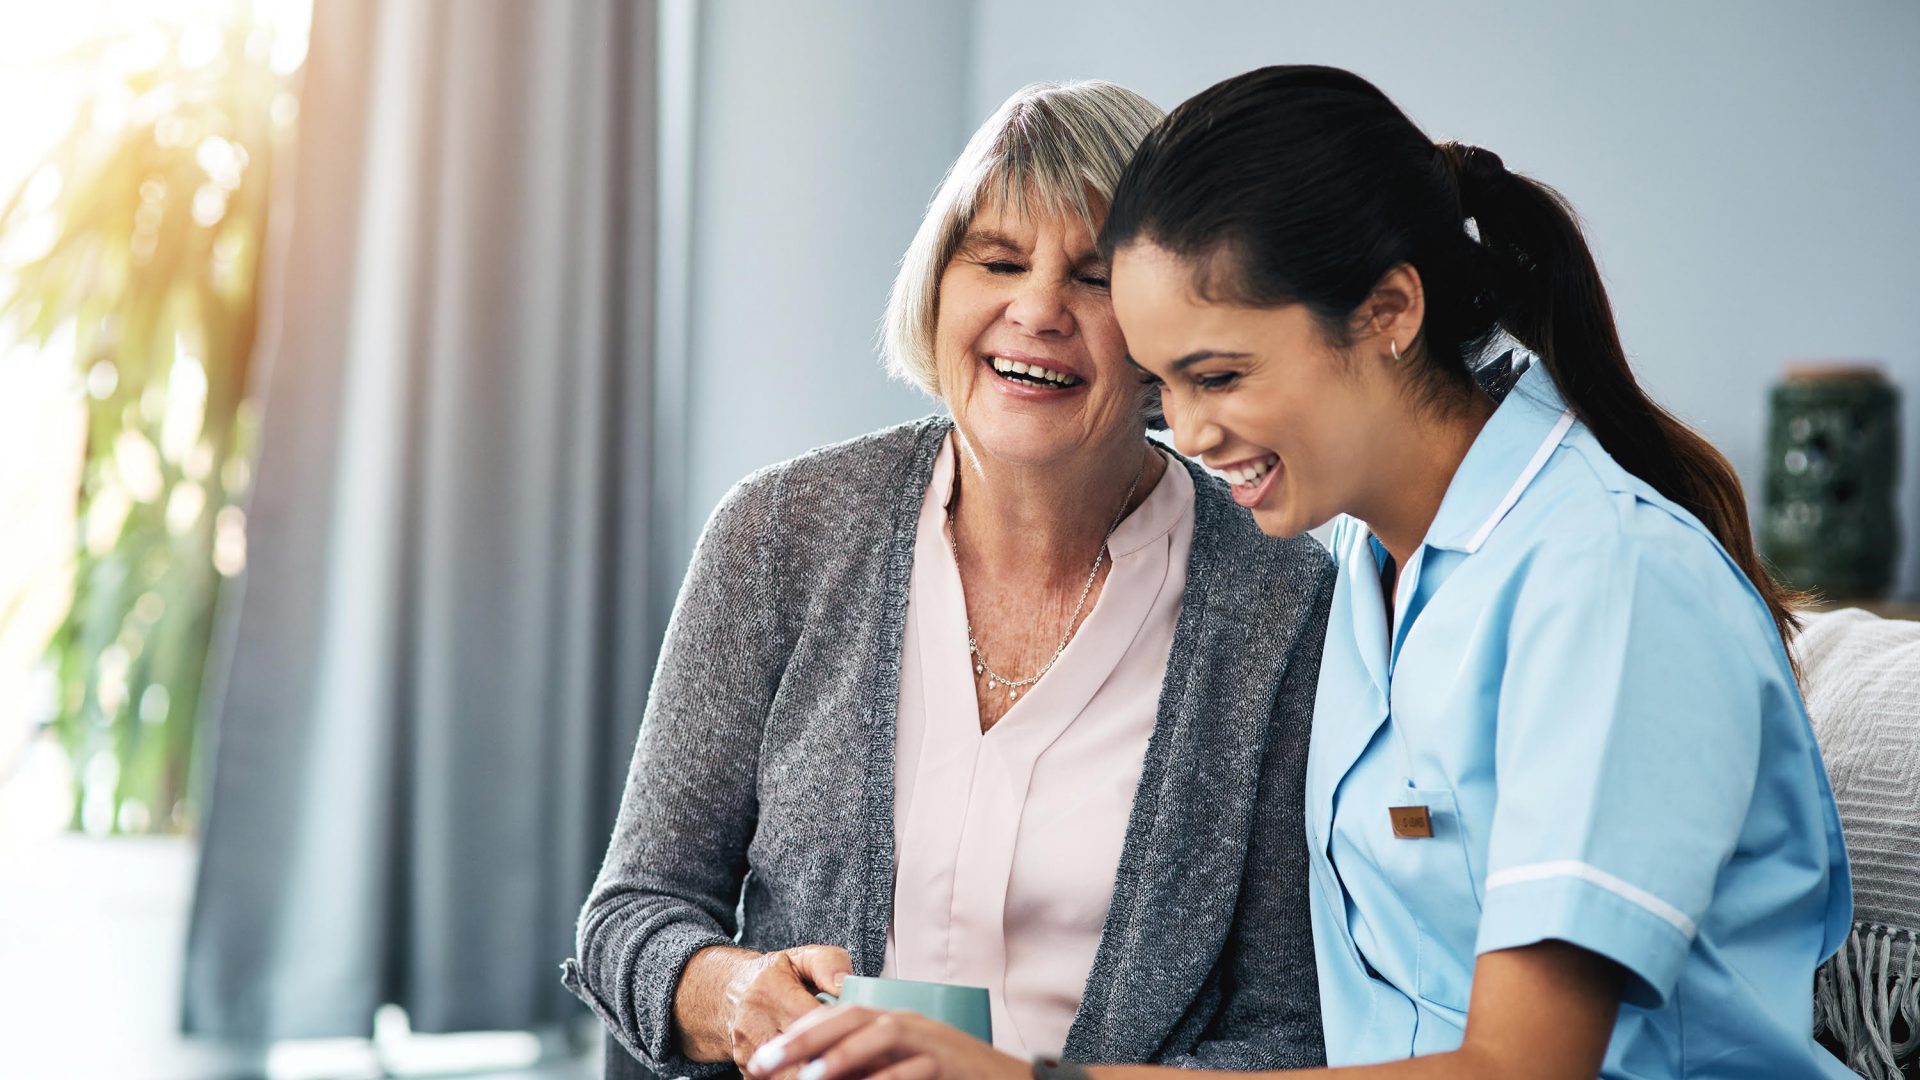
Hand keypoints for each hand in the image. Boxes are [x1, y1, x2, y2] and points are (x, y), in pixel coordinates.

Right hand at [679, 944, 852, 1072]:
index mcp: (771, 991)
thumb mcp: (802, 958)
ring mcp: (748, 1052)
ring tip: (849, 1070)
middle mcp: (754, 1024)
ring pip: (791, 1075)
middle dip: (833, 1061)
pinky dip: (807, 1078)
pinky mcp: (748, 1072)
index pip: (811, 1019)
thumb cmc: (776, 977)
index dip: (840, 1032)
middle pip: (802, 1055)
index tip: (865, 1038)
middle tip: (865, 1063)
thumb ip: (829, 964)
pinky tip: (824, 1071)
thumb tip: (845, 984)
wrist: (730, 995)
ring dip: (820, 1073)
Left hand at [745, 1004, 1027, 1079]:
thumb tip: (817, 1077)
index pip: (836, 1016)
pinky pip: (912, 1065)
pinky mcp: (946, 1061)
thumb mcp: (899, 1069)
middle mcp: (906, 1022)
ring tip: (807, 1079)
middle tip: (764, 1062)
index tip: (761, 1058)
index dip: (797, 1034)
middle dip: (802, 1039)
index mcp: (889, 1021)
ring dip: (840, 1055)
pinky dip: (885, 1077)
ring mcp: (929, 1039)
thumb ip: (866, 1068)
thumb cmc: (947, 1079)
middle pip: (848, 1017)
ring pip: (878, 1033)